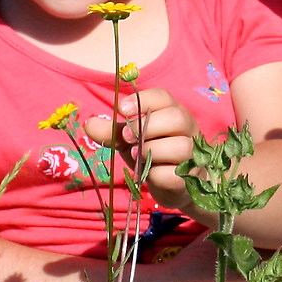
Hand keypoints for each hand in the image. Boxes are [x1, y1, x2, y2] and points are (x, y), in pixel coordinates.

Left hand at [81, 86, 197, 210]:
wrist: (172, 185)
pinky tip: (149, 174)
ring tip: (137, 155)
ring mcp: (192, 153)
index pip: (163, 97)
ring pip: (181, 146)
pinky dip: (158, 174)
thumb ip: (112, 131)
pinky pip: (176, 174)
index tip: (121, 109)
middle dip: (147, 126)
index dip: (142, 100)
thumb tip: (89, 124)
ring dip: (153, 150)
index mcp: (172, 112)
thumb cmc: (151, 153)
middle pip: (176, 118)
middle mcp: (187, 129)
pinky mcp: (190, 178)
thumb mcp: (128, 140)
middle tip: (126, 137)